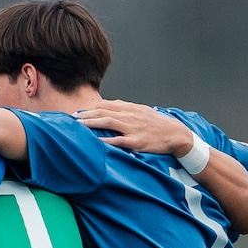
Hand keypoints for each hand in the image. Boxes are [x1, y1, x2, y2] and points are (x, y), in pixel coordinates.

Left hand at [72, 100, 194, 155]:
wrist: (175, 133)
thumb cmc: (157, 124)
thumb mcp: (141, 111)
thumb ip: (125, 109)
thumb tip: (108, 107)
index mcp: (130, 108)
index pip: (106, 105)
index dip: (91, 108)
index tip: (78, 112)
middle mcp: (129, 116)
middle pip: (103, 112)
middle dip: (86, 115)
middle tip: (71, 118)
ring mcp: (132, 128)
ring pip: (108, 122)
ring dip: (91, 123)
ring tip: (78, 126)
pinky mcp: (136, 141)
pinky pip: (118, 140)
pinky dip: (105, 140)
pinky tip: (95, 142)